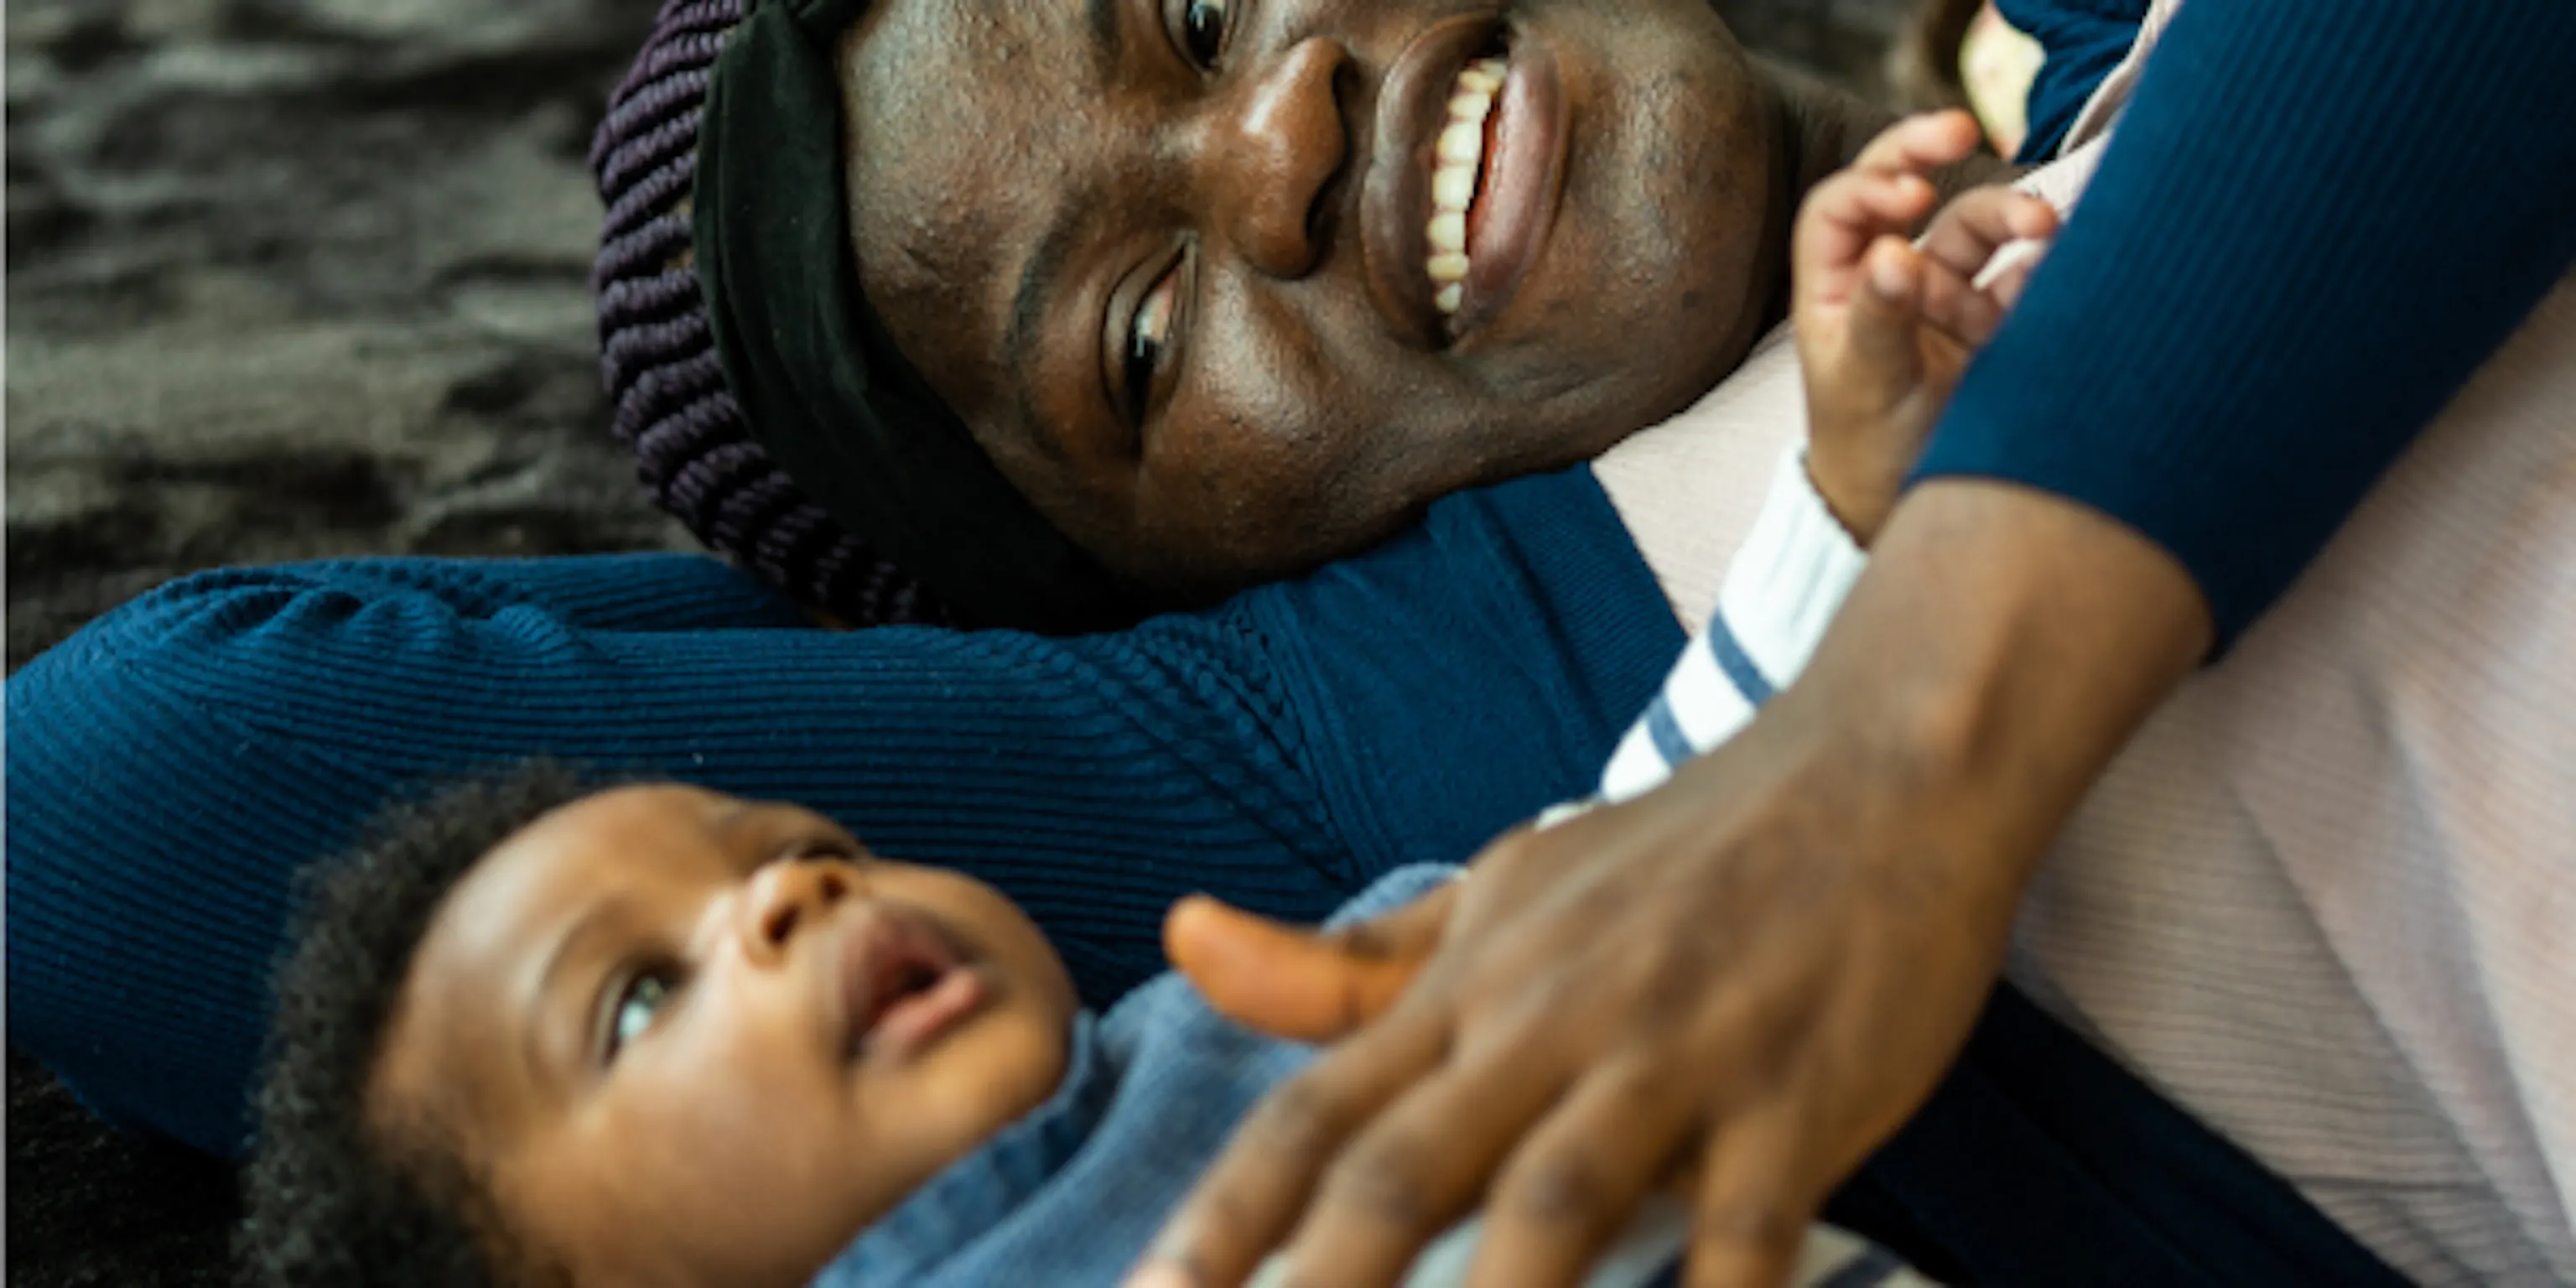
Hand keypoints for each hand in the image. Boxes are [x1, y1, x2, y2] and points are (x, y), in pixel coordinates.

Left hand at [1133, 482, 2210, 1287]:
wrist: (1878, 764)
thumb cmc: (1675, 854)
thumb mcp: (1499, 889)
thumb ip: (1349, 960)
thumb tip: (1181, 938)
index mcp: (1473, 983)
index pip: (1316, 1110)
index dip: (1226, 1216)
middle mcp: (1552, 1018)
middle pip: (1409, 1168)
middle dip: (1323, 1283)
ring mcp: (1678, 1054)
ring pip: (1559, 1198)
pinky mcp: (1801, 1095)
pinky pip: (1748, 1229)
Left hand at [1794, 110, 2056, 540]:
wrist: (1907, 508)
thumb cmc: (1866, 446)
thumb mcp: (1865, 384)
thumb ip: (1880, 320)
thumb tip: (1894, 252)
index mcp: (1834, 285)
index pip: (1840, 209)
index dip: (1872, 187)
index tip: (1910, 197)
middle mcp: (1887, 277)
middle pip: (1905, 191)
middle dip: (1928, 153)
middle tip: (1963, 128)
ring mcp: (1943, 295)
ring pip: (1973, 230)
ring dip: (2007, 216)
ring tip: (2045, 225)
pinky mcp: (1993, 321)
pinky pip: (2020, 277)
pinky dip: (2042, 264)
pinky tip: (2062, 264)